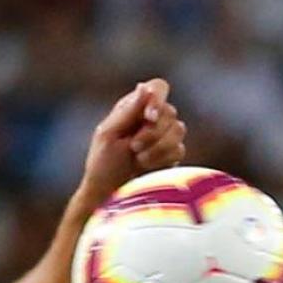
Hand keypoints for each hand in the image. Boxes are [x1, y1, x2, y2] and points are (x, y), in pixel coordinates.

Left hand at [78, 78, 187, 206]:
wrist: (109, 194)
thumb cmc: (103, 164)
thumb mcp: (109, 134)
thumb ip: (128, 111)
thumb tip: (145, 87)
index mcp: (133, 107)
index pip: (158, 87)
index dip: (158, 99)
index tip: (149, 117)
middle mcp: (150, 117)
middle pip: (170, 111)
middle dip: (152, 132)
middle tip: (134, 147)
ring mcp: (163, 135)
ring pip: (179, 129)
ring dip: (157, 147)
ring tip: (139, 159)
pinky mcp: (171, 154)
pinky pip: (180, 149)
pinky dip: (163, 159)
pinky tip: (147, 167)